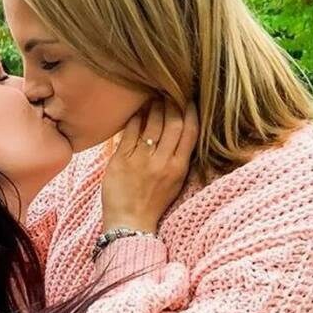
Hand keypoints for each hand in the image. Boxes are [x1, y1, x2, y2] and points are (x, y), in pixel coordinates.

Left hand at [101, 100, 198, 233]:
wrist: (130, 223)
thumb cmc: (153, 202)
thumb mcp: (175, 181)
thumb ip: (178, 156)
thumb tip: (180, 128)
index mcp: (179, 167)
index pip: (190, 131)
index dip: (191, 111)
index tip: (188, 98)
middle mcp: (162, 162)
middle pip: (173, 122)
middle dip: (172, 102)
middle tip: (169, 89)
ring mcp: (142, 160)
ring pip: (152, 122)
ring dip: (154, 105)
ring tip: (153, 96)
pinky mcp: (122, 160)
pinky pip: (131, 131)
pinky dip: (135, 117)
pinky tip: (136, 109)